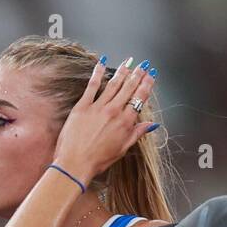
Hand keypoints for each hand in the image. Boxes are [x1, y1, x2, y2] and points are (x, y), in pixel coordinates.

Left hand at [52, 59, 157, 187]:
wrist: (75, 164)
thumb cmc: (97, 160)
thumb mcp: (122, 149)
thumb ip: (137, 133)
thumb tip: (151, 125)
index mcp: (125, 122)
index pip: (139, 98)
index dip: (147, 85)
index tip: (151, 76)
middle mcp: (113, 112)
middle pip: (129, 88)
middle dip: (137, 74)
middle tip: (142, 65)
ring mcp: (98, 107)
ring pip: (113, 84)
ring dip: (122, 71)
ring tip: (128, 62)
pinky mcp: (82, 106)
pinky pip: (92, 86)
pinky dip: (98, 73)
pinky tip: (102, 63)